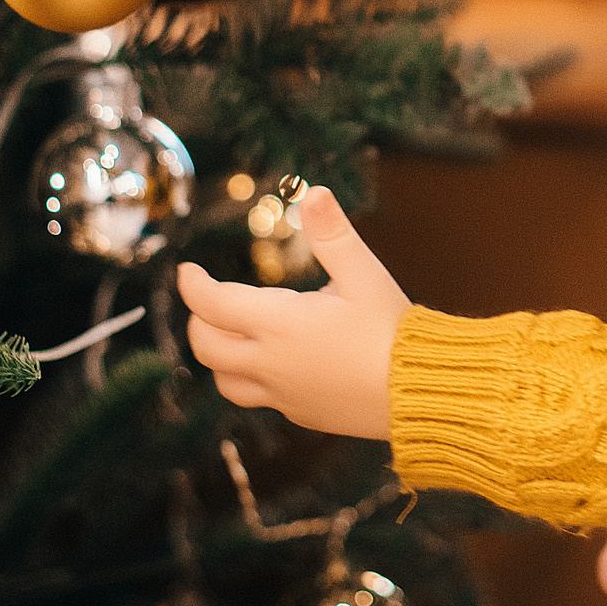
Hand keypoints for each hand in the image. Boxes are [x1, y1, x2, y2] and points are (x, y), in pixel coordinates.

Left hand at [177, 185, 406, 439]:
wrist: (420, 393)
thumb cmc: (392, 332)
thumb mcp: (364, 274)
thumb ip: (333, 234)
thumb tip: (313, 191)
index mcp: (279, 325)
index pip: (214, 305)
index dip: (192, 285)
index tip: (186, 270)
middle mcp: (271, 363)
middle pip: (207, 348)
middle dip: (198, 320)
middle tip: (206, 299)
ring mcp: (284, 394)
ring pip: (225, 381)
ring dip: (218, 357)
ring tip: (230, 335)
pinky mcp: (302, 413)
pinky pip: (259, 398)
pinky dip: (250, 378)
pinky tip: (275, 363)